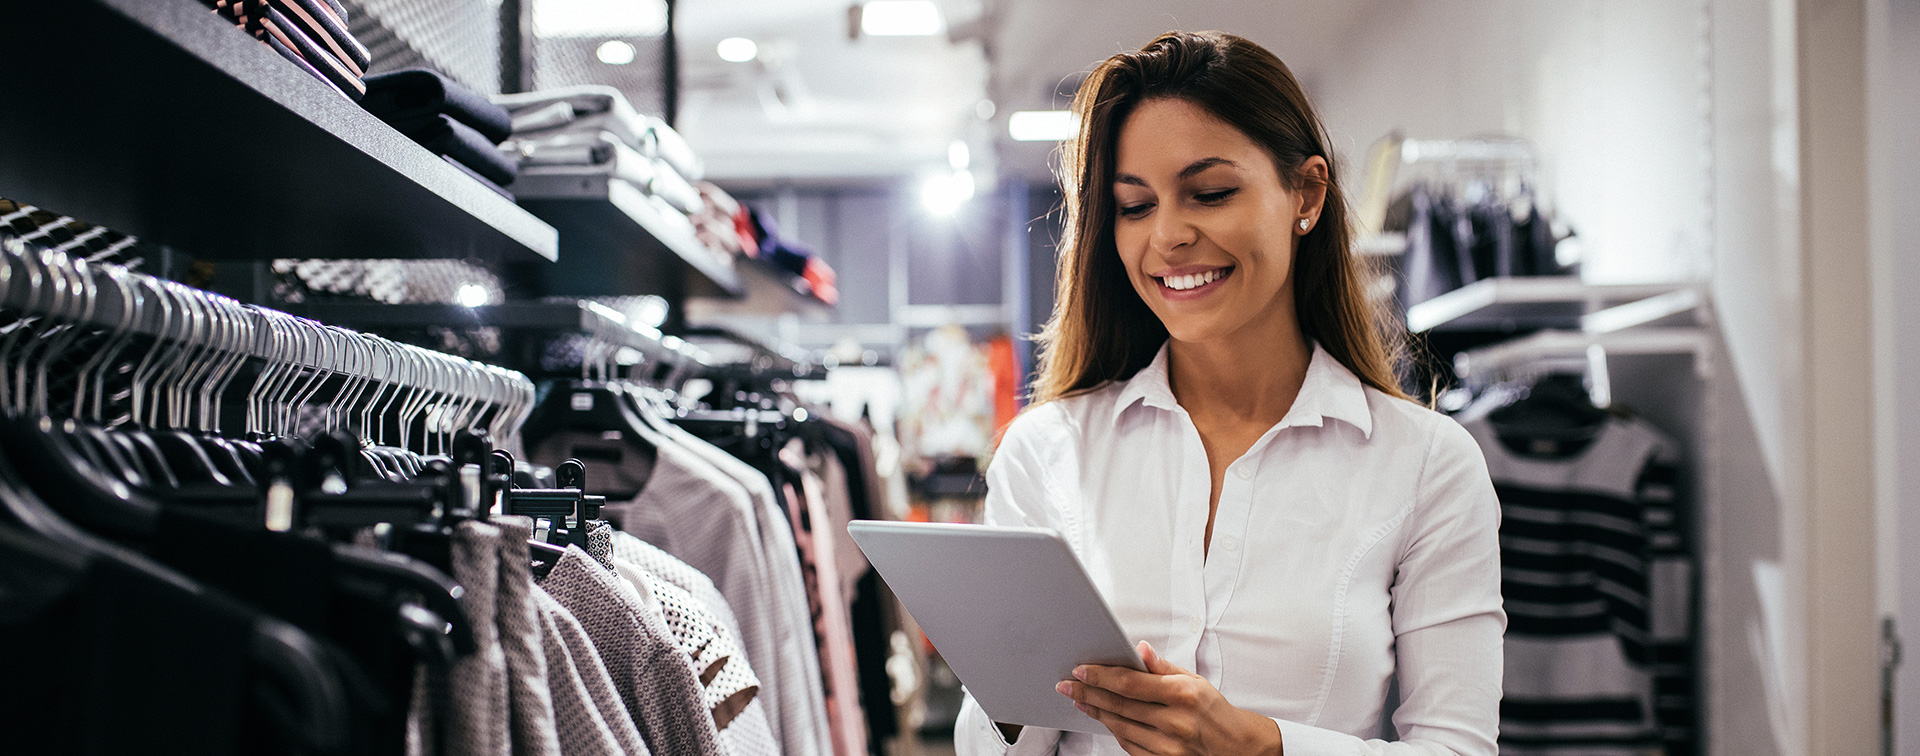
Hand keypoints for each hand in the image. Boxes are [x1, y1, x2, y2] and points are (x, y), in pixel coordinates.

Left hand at [1057, 641, 1281, 755]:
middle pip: (1119, 705)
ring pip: (1120, 726)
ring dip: (1095, 711)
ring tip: (1079, 699)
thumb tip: (1139, 649)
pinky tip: (1103, 717)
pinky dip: (1113, 729)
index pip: (1130, 683)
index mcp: (1182, 695)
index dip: (1100, 676)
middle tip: (1066, 685)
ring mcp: (1168, 746)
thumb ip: (1163, 667)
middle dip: (1087, 693)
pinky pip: (1129, 744)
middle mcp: (1174, 722)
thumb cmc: (1214, 711)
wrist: (1235, 747)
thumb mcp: (1195, 681)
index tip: (1080, 671)